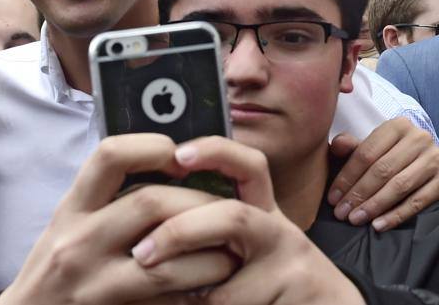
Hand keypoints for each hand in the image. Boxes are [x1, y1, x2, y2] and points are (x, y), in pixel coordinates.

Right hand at [0, 134, 238, 304]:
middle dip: (200, 204)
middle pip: (150, 203)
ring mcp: (93, 283)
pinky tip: (213, 286)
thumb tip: (165, 171)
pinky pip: (167, 303)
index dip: (151, 146)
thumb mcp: (68, 225)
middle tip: (227, 208)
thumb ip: (105, 201)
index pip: (109, 156)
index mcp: (71, 209)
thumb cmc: (55, 271)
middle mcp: (78, 241)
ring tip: (231, 251)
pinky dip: (198, 292)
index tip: (178, 157)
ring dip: (211, 255)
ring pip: (167, 261)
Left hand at [132, 137, 364, 304]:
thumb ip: (209, 224)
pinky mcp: (300, 304)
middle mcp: (282, 235)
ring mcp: (296, 273)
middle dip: (178, 233)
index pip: (248, 166)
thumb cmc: (271, 285)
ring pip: (223, 288)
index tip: (179, 154)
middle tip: (141, 253)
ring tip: (168, 302)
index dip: (215, 152)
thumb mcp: (246, 248)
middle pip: (232, 218)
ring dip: (189, 299)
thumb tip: (144, 211)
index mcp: (264, 213)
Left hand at [328, 117, 438, 230]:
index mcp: (397, 126)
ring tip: (356, 219)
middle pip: (382, 171)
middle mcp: (418, 139)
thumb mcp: (374, 144)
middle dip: (358, 194)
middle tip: (342, 212)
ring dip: (374, 206)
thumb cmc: (392, 151)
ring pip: (399, 186)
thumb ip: (353, 145)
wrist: (427, 155)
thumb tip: (335, 146)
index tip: (333, 198)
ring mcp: (434, 160)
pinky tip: (379, 225)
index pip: (366, 154)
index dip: (347, 177)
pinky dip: (397, 215)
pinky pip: (418, 201)